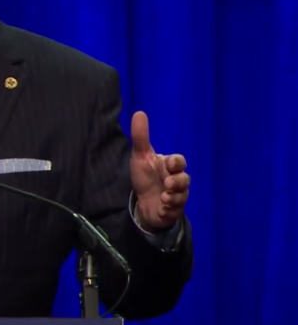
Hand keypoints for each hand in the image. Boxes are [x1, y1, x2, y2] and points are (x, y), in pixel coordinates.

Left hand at [130, 111, 189, 231]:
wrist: (144, 202)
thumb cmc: (145, 177)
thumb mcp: (140, 156)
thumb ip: (140, 137)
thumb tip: (139, 112)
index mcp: (170, 167)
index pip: (180, 162)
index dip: (177, 162)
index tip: (169, 163)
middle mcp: (176, 182)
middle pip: (185, 180)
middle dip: (178, 181)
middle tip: (167, 183)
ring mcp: (176, 197)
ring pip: (182, 197)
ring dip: (174, 197)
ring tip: (164, 197)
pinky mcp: (171, 211)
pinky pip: (174, 212)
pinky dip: (169, 210)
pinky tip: (162, 208)